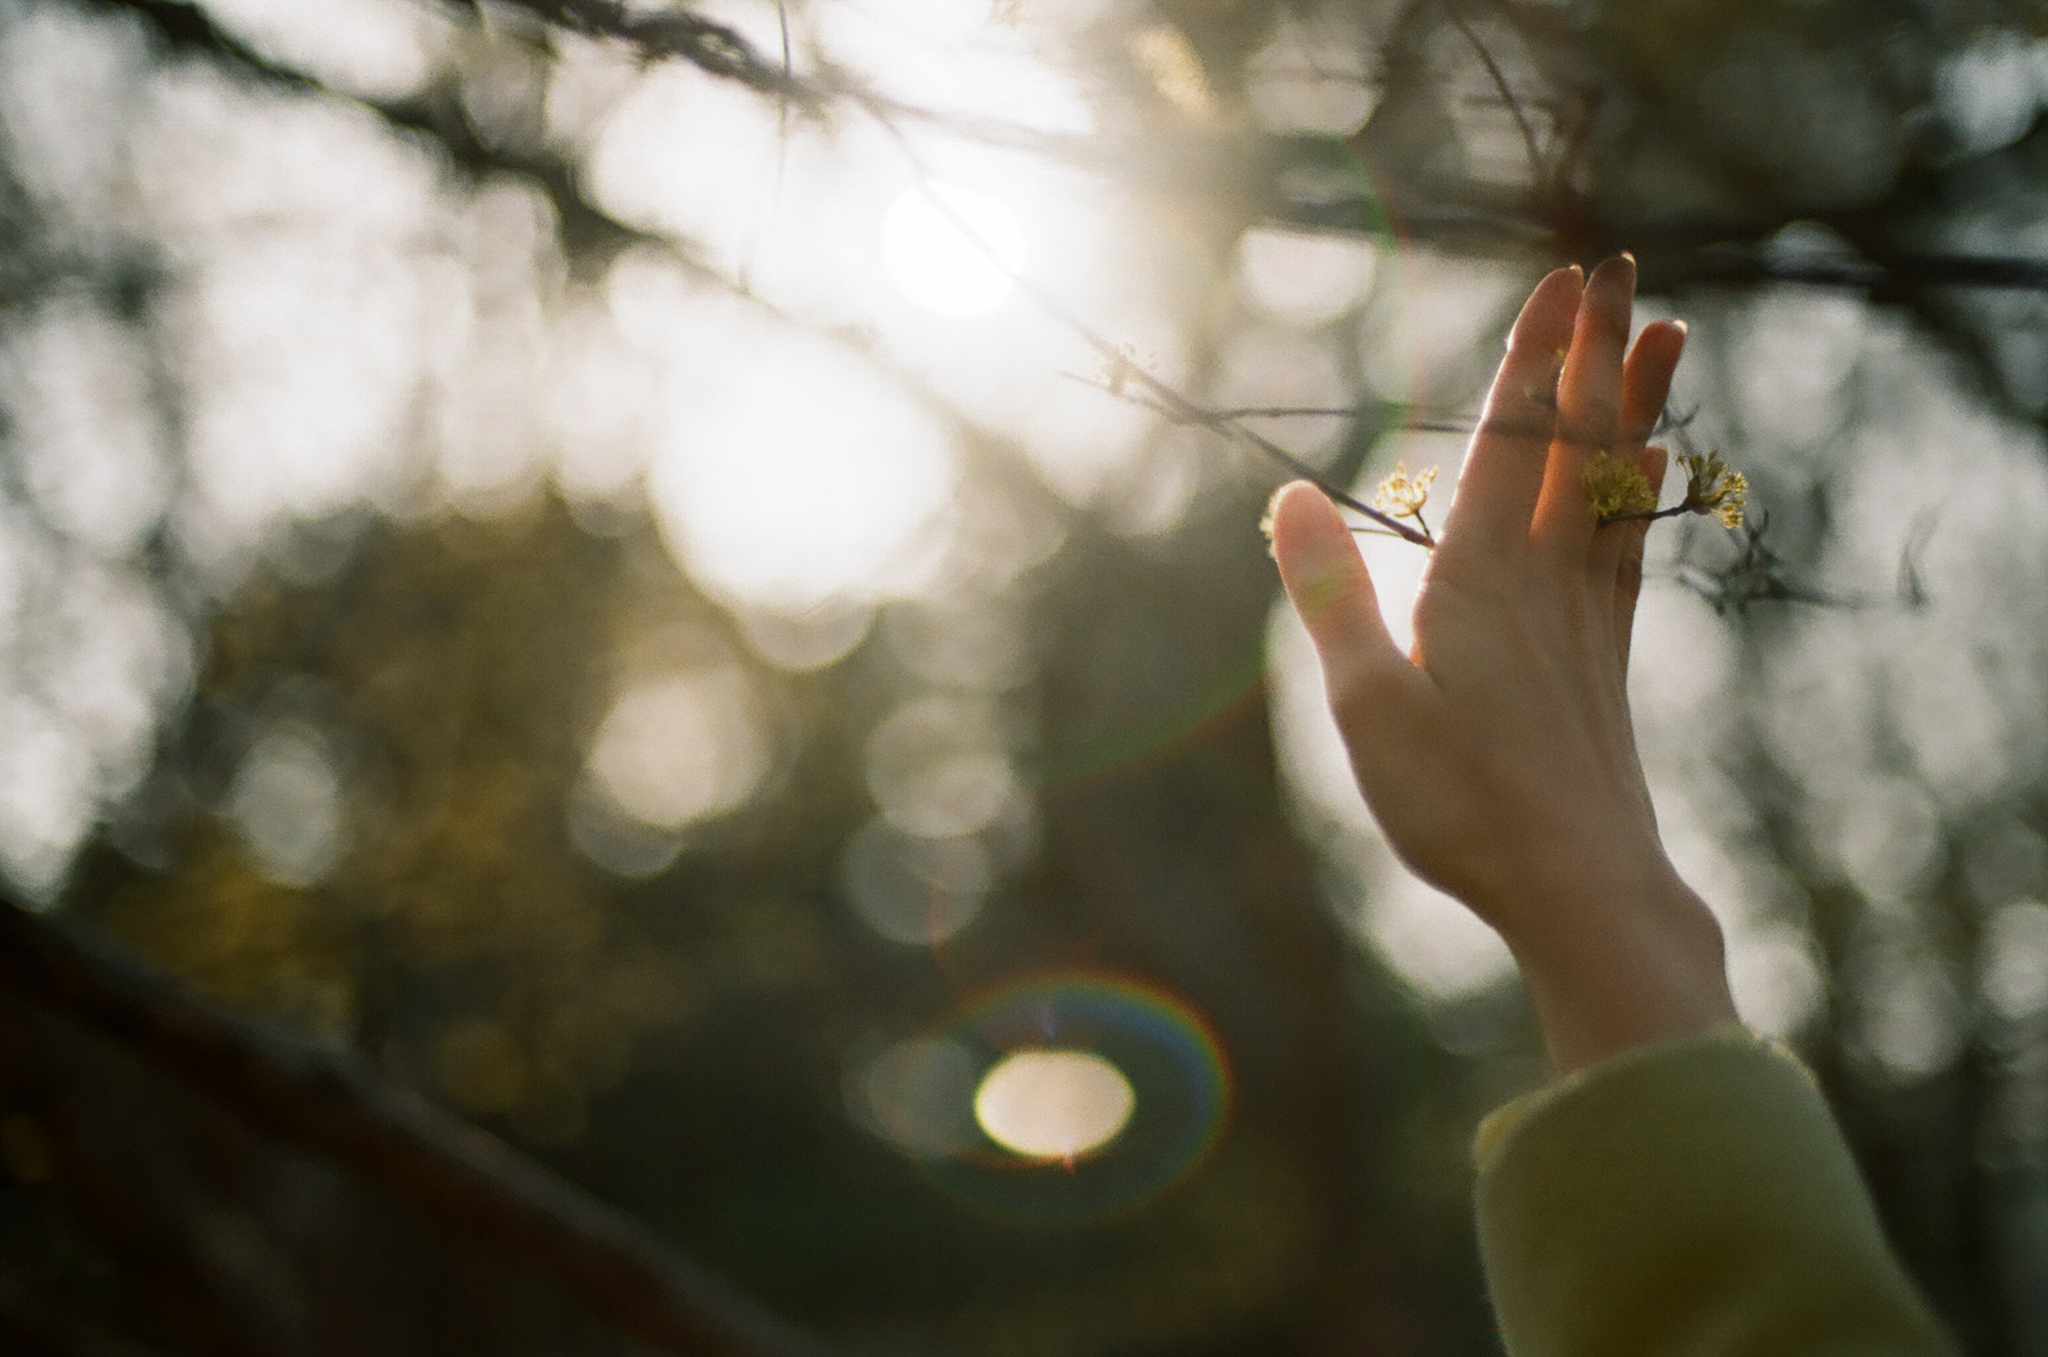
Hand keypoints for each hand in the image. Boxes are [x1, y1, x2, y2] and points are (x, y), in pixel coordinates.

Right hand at [1269, 257, 1735, 1073]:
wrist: (1582, 887)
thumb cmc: (1463, 806)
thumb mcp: (1367, 705)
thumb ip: (1331, 594)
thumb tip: (1289, 494)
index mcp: (1483, 580)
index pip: (1514, 443)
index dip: (1536, 359)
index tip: (1563, 281)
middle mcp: (1549, 580)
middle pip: (1581, 441)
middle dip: (1597, 349)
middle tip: (1622, 267)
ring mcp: (1589, 615)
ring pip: (1621, 480)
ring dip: (1639, 399)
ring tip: (1668, 333)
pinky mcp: (1607, 654)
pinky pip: (1634, 538)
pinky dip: (1647, 482)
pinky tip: (1654, 468)